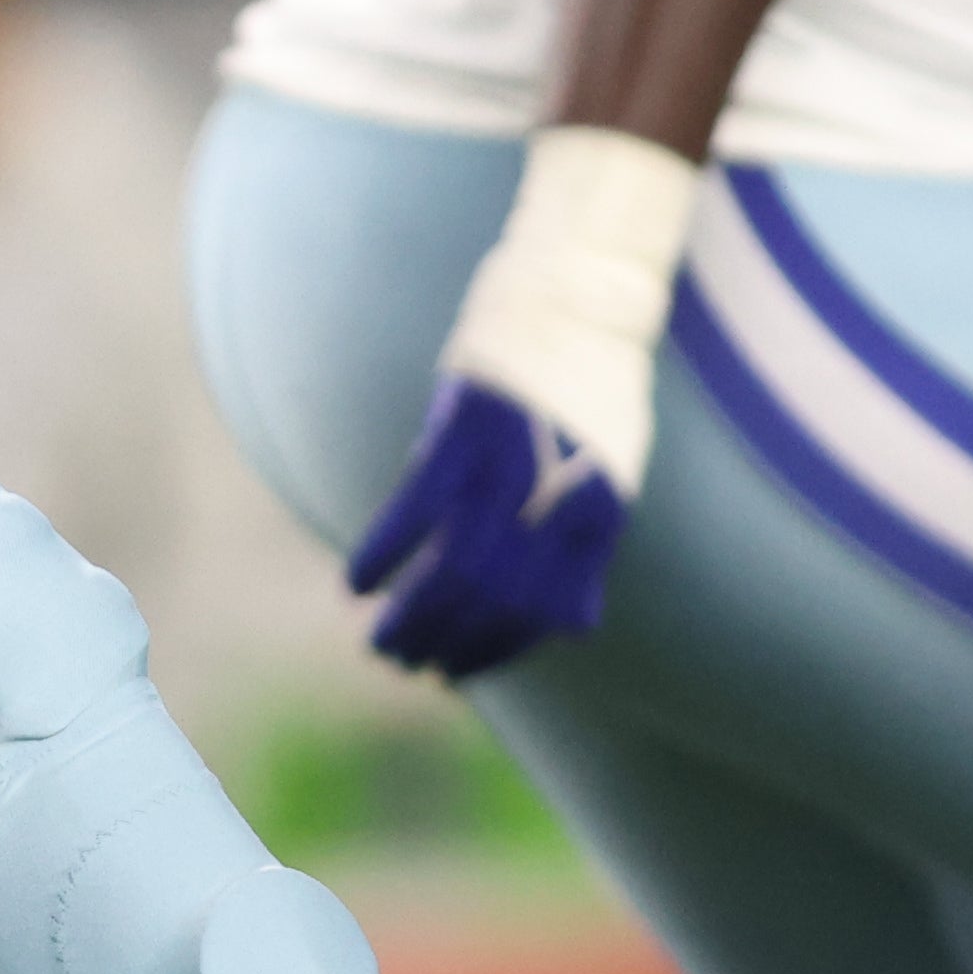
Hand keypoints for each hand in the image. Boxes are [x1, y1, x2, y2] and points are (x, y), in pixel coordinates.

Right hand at [351, 372, 632, 676]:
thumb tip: (571, 621)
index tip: (455, 673)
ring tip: (376, 640)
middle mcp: (558, 503)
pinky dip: (382, 552)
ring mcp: (510, 467)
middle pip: (490, 600)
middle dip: (441, 641)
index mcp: (600, 521)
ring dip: (409, 614)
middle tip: (399, 660)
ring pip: (452, 569)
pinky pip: (415, 510)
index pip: (541, 617)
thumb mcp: (616, 475)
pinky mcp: (466, 430)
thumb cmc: (592, 390)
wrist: (578, 299)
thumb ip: (589, 546)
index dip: (494, 653)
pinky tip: (356, 582)